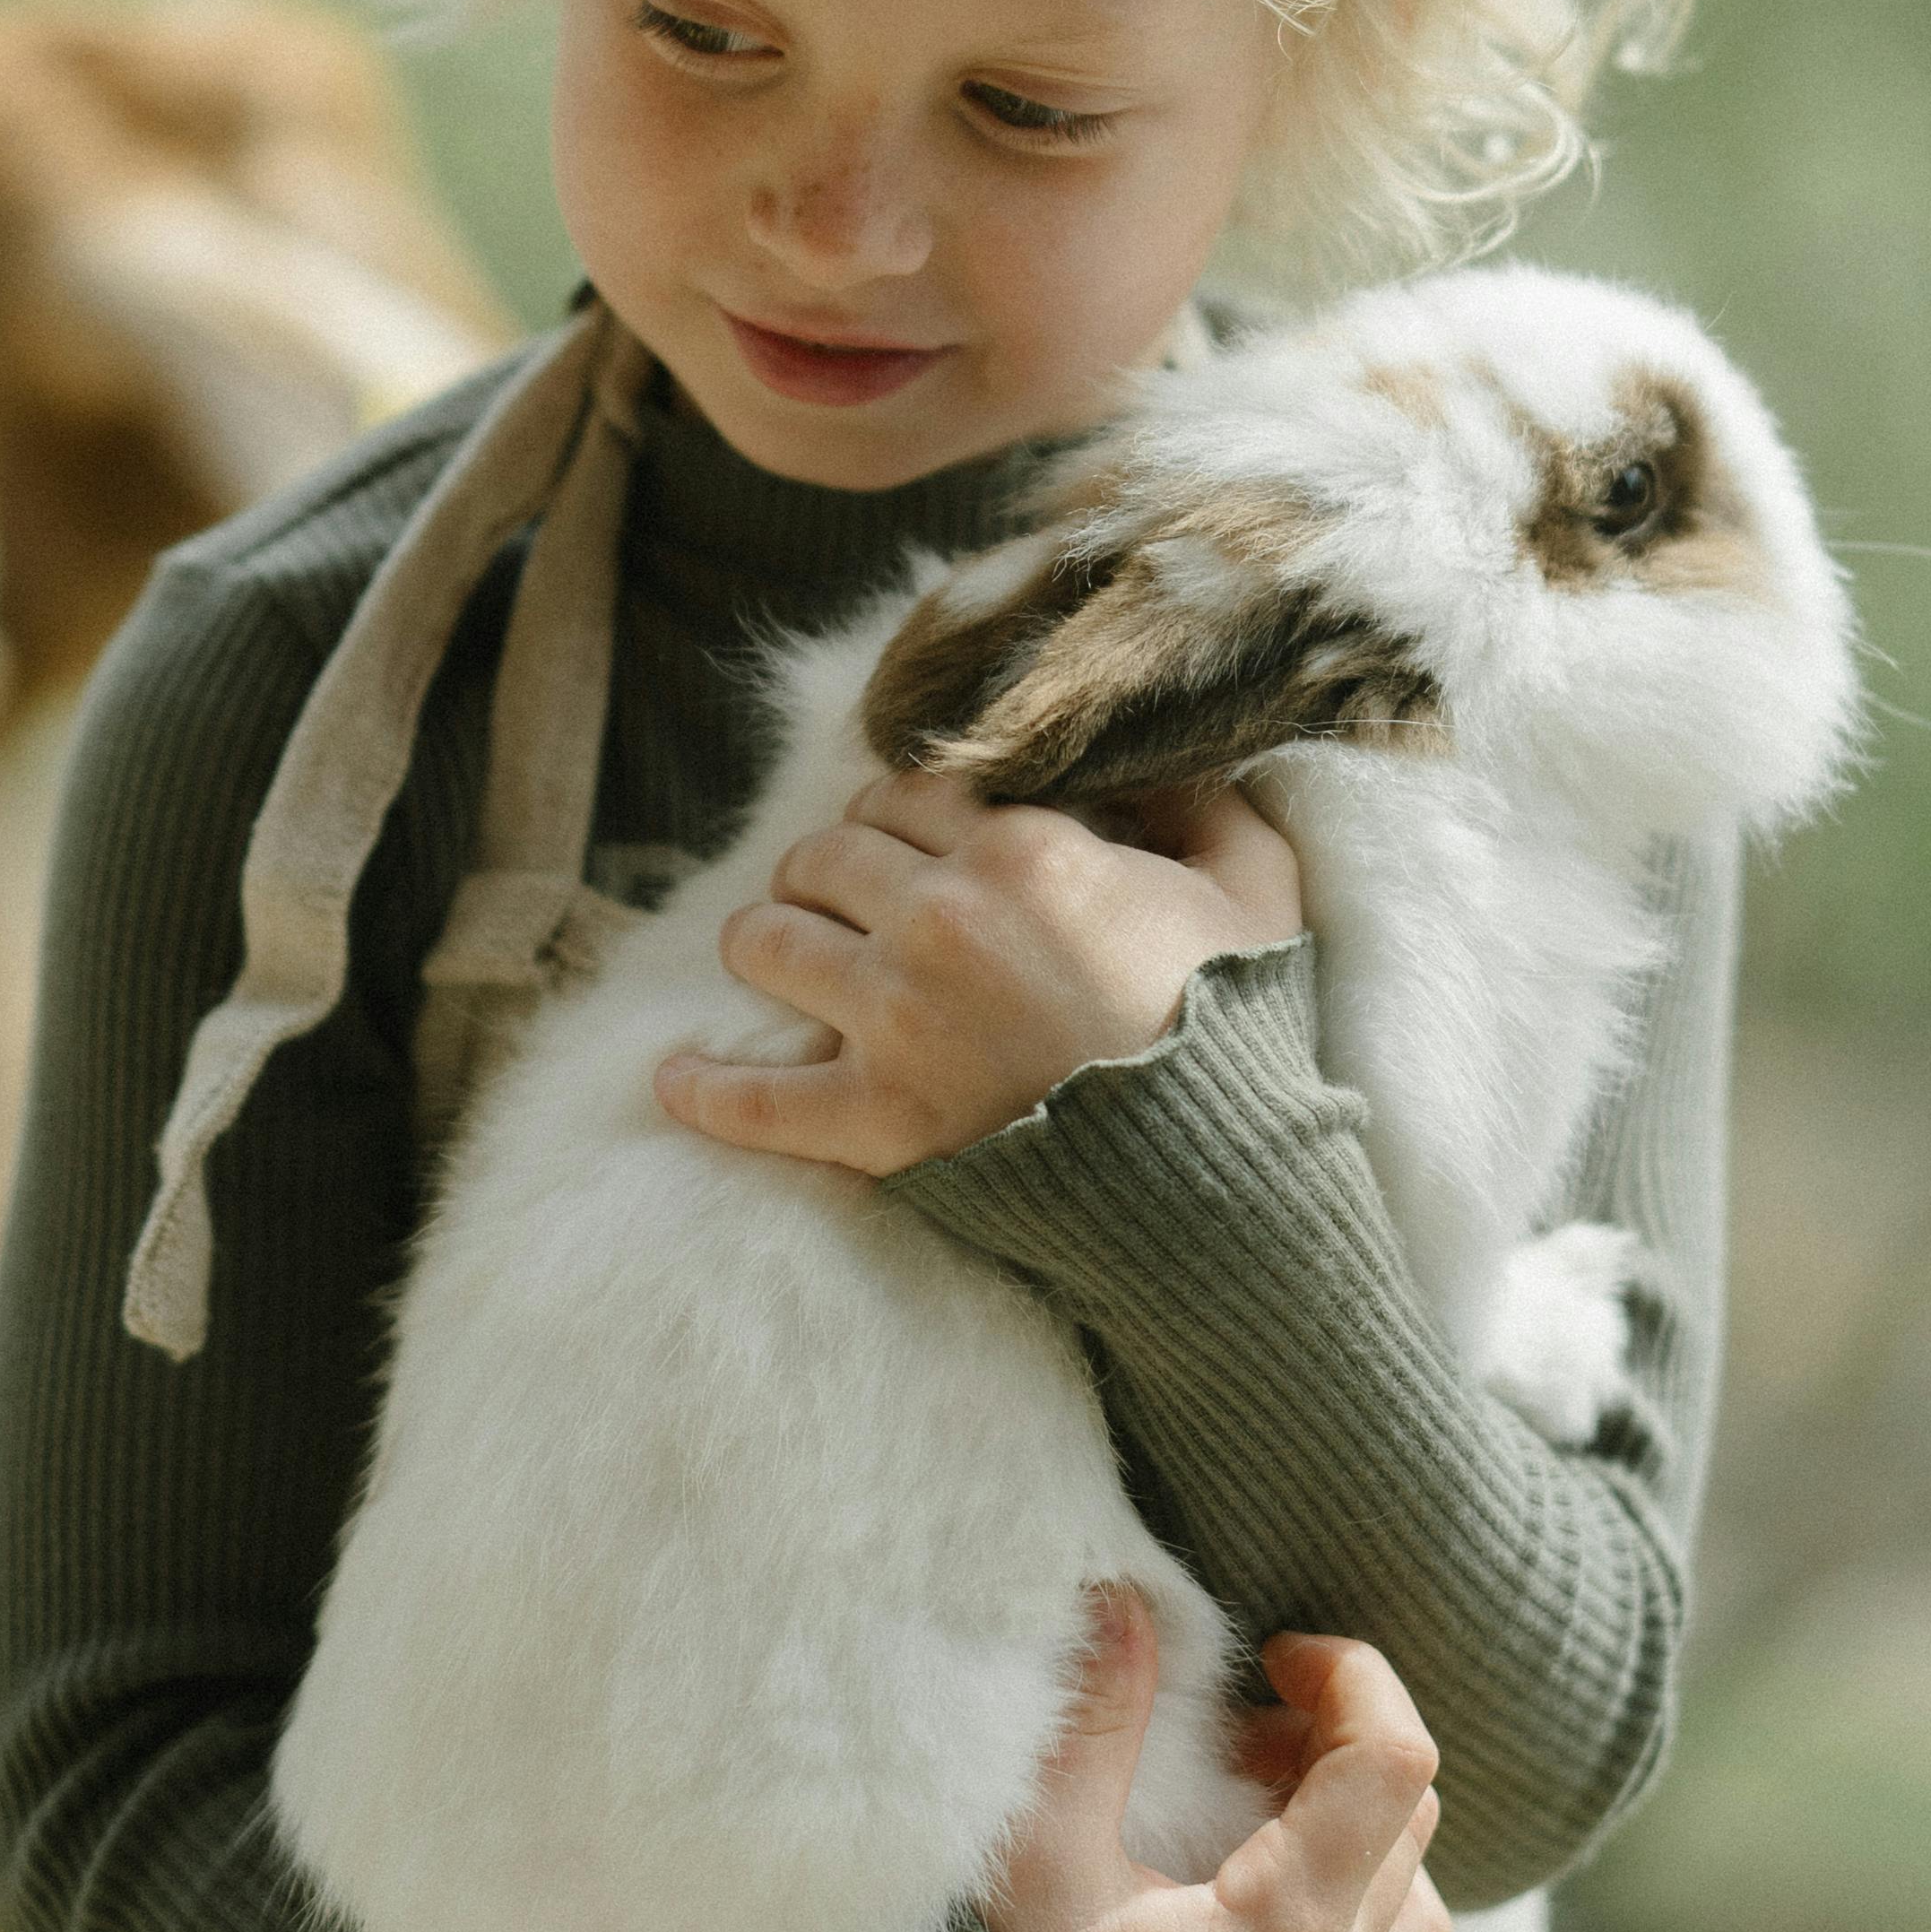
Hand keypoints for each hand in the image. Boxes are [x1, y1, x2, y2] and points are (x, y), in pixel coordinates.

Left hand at [654, 769, 1304, 1176]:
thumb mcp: (1256, 890)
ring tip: (770, 954)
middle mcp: (944, 918)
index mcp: (1026, 851)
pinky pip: (754, 1098)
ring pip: (768, 940)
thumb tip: (1163, 753)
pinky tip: (674, 1078)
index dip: (897, 811)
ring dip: (762, 940)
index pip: (907, 791)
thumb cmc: (1239, 1029)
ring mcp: (896, 1019)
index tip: (903, 838)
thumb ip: (1207, 802)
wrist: (1221, 1179)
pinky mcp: (874, 1119)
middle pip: (827, 855)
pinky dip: (703, 1088)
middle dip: (825, 867)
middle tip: (835, 894)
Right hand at [979, 1598, 1448, 1931]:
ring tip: (1249, 1788)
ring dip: (1357, 1817)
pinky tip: (1240, 1864)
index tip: (1269, 1650)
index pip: (1395, 1766)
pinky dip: (1346, 1883)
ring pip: (1414, 1896)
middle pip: (1413, 1821)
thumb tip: (1127, 1603)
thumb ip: (1094, 1725)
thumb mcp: (1038, 1860)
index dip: (1352, 1678)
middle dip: (1342, 1738)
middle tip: (1238, 1713)